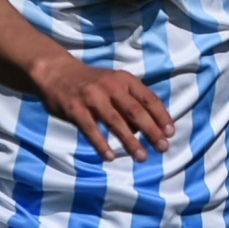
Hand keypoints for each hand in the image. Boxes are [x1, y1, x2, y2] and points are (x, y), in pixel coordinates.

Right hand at [29, 56, 171, 161]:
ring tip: (142, 156)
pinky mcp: (75, 108)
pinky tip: (110, 156)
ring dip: (130, 141)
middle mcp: (111, 86)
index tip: (171, 132)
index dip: (161, 116)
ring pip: (115, 122)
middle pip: (135, 111)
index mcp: (125, 79)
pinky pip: (90, 129)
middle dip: (151, 130)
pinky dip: (101, 143)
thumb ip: (131, 100)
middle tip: (163, 147)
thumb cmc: (93, 81)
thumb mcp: (115, 82)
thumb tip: (146, 127)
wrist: (57, 71)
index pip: (149, 98)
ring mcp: (92, 97)